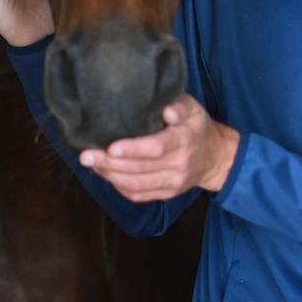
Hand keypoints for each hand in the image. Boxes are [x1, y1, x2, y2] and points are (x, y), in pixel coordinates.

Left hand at [79, 95, 239, 197]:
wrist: (214, 156)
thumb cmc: (197, 126)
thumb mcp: (193, 108)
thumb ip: (179, 106)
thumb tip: (165, 109)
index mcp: (184, 140)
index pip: (157, 148)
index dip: (133, 149)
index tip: (111, 147)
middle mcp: (178, 164)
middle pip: (140, 168)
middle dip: (109, 163)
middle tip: (86, 155)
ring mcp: (172, 182)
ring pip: (136, 184)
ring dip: (110, 176)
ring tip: (91, 163)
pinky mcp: (166, 194)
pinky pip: (138, 195)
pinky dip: (118, 187)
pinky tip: (106, 175)